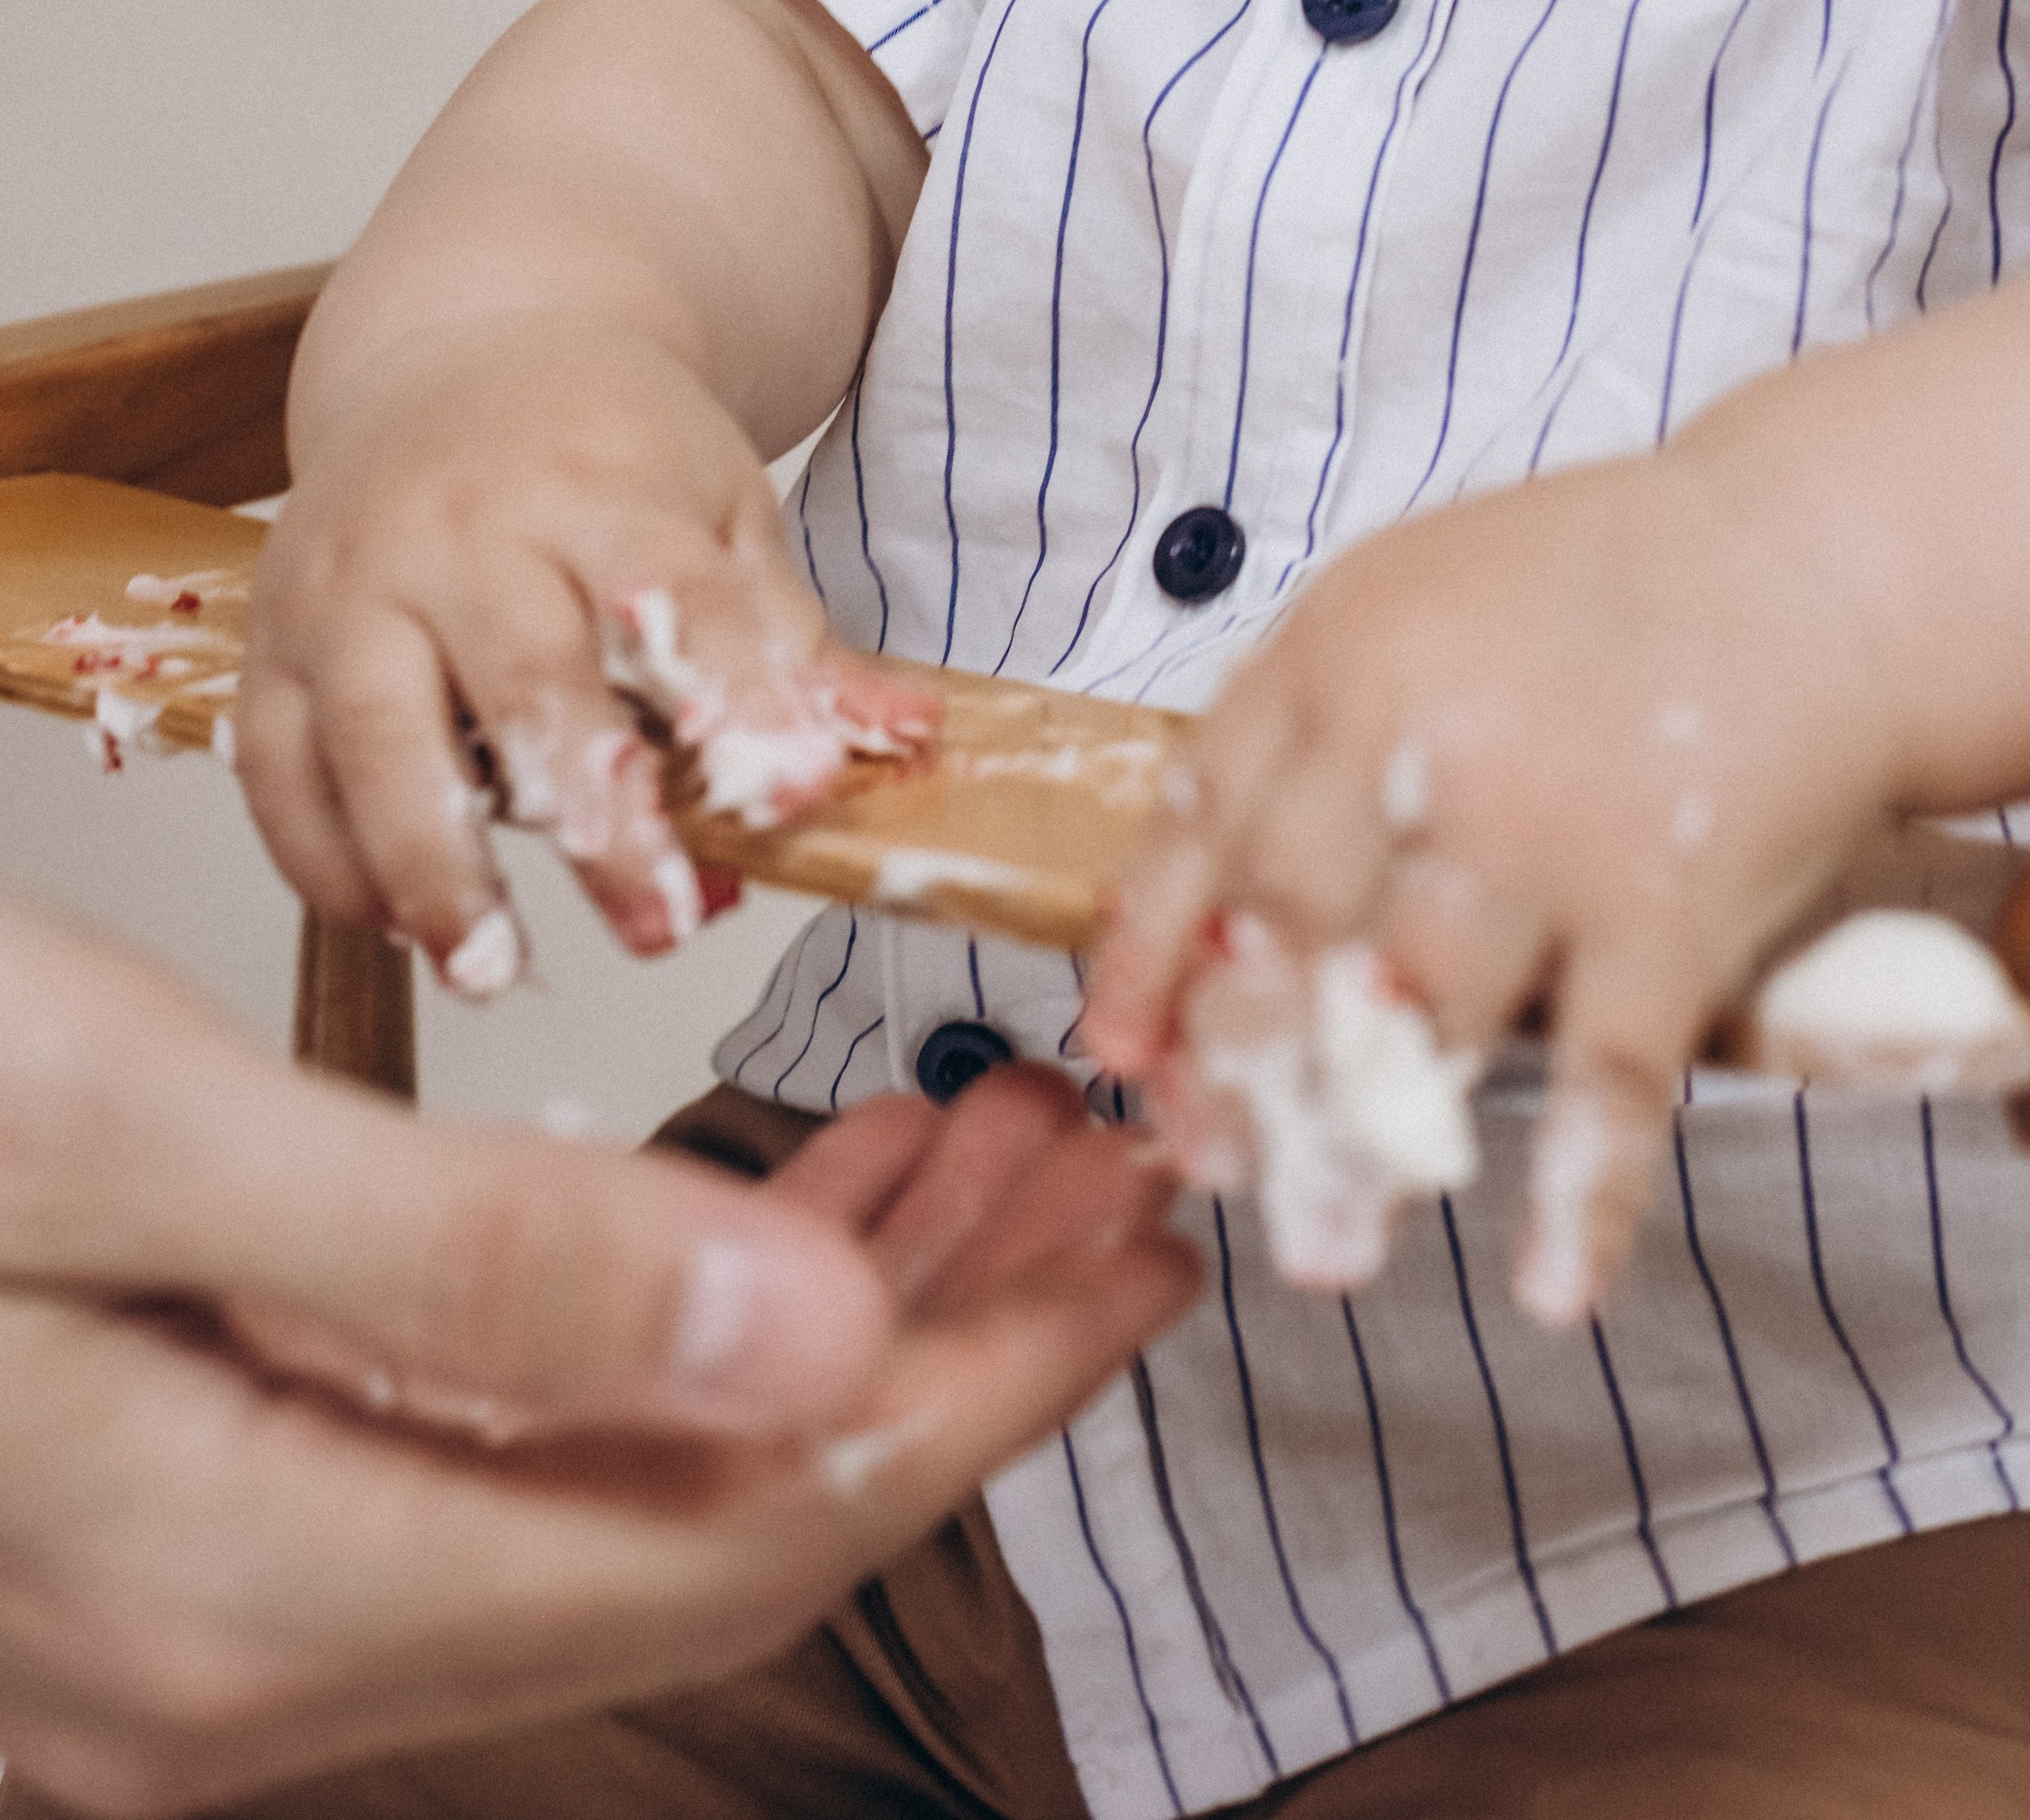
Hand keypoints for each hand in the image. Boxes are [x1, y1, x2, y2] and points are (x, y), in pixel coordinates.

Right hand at [0, 899, 1197, 1816]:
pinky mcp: (178, 1537)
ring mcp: (194, 1631)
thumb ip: (465, 1266)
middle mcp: (231, 1670)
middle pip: (690, 1525)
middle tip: (1099, 1182)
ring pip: (603, 1494)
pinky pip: (490, 1465)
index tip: (1125, 1243)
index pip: (723, 1528)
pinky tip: (744, 1214)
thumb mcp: (124, 1140)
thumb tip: (802, 1342)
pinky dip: (653, 1332)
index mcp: (243, 1594)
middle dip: (926, 1348)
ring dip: (803, 1328)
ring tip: (971, 1164)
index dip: (960, 1387)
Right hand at [238, 308, 931, 977]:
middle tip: (653, 926)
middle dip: (587, 808)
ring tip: (489, 963)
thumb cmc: (607, 451)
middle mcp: (461, 528)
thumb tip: (905, 742)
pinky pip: (274, 760)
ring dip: (429, 858)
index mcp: (597, 487)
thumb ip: (792, 639)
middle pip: (521, 672)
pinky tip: (391, 922)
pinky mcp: (271, 634)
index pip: (672, 599)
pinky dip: (322, 855)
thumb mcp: (724, 511)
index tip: (780, 805)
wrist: (462, 348)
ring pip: (371, 727)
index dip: (732, 705)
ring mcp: (352, 580)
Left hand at [1087, 452, 1899, 1324]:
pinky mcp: (1671, 904)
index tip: (1123, 1051)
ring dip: (1367, 1151)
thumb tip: (1192, 901)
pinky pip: (1608, 1076)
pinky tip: (1553, 1289)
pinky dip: (1584, 1194)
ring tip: (1326, 1251)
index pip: (1205, 821)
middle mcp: (1425, 738)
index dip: (1152, 951)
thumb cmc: (1597, 594)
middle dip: (1238, 1062)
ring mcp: (1547, 829)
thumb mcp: (1411, 601)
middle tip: (1215, 1167)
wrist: (1810, 562)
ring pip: (1420, 1019)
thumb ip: (1308, 728)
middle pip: (1288, 930)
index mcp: (1343, 651)